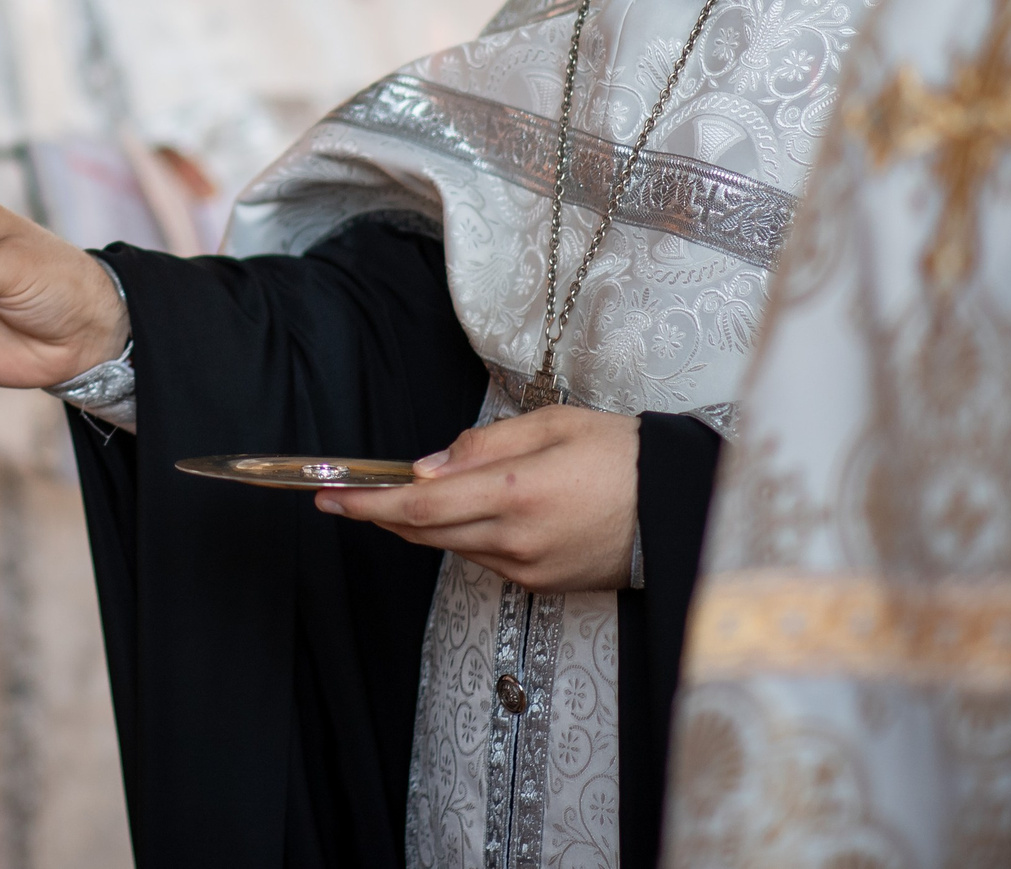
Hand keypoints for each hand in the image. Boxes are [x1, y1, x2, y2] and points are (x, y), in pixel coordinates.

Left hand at [313, 406, 639, 593]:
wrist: (680, 508)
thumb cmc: (622, 454)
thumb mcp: (552, 424)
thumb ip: (483, 445)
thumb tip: (426, 469)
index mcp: (517, 493)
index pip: (422, 507)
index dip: (369, 505)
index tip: (331, 497)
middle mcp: (517, 540)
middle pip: (426, 534)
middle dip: (380, 515)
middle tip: (344, 496)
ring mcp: (528, 570)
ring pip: (454, 546)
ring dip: (424, 524)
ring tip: (411, 495)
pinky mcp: (541, 586)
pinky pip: (485, 558)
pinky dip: (465, 535)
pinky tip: (474, 511)